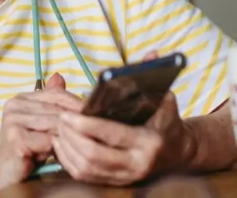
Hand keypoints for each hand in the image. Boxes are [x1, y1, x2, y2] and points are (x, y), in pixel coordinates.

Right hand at [0, 73, 82, 190]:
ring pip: (55, 125)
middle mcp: (14, 105)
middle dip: (76, 123)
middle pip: (57, 110)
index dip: (77, 103)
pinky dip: (57, 149)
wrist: (2, 173)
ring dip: (67, 138)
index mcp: (20, 98)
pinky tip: (56, 156)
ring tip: (73, 146)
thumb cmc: (26, 149)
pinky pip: (49, 141)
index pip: (56, 94)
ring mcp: (13, 121)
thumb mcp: (40, 124)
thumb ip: (50, 102)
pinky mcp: (16, 139)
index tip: (93, 114)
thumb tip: (59, 76)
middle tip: (91, 133)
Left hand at [53, 52, 196, 184]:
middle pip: (94, 155)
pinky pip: (87, 177)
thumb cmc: (167, 122)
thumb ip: (155, 76)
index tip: (67, 114)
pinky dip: (69, 162)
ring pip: (87, 168)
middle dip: (71, 137)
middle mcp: (137, 163)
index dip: (86, 125)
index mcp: (148, 141)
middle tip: (59, 120)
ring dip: (67, 150)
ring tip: (57, 130)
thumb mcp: (165, 99)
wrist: (178, 153)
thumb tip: (152, 54)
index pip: (112, 134)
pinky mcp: (117, 182)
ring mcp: (127, 176)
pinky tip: (62, 145)